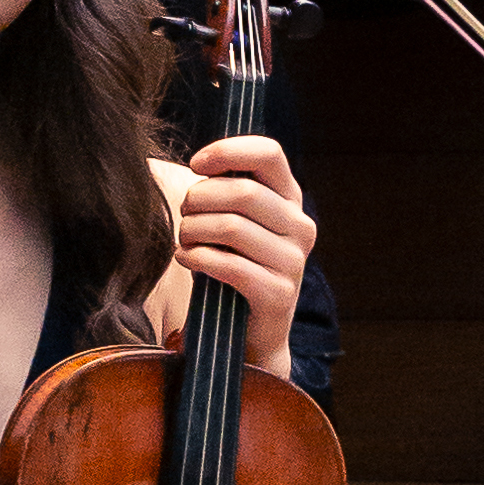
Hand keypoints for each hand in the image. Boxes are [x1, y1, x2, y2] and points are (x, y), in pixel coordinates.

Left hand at [174, 134, 314, 378]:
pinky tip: (185, 258)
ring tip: (182, 240)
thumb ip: (228, 189)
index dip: (227, 151)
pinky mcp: (279, 294)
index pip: (269, 153)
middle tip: (184, 215)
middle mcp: (300, 226)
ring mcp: (294, 261)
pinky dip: (198, 258)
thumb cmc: (234, 264)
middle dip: (199, 199)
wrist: (251, 333)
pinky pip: (230, 266)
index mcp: (291, 199)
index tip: (195, 164)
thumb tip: (203, 163)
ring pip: (232, 227)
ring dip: (193, 230)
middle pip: (242, 192)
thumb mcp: (236, 220)